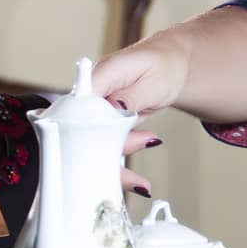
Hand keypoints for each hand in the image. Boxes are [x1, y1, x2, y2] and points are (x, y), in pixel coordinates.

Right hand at [92, 34, 190, 200]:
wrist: (170, 64)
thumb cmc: (162, 65)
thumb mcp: (153, 81)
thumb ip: (131, 95)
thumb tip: (113, 106)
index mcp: (98, 77)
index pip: (77, 106)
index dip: (82, 132)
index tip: (97, 155)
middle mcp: (90, 96)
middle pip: (81, 132)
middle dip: (101, 160)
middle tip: (130, 179)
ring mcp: (94, 111)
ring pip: (92, 145)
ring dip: (114, 166)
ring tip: (140, 183)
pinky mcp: (102, 125)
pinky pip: (105, 147)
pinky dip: (120, 164)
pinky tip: (138, 182)